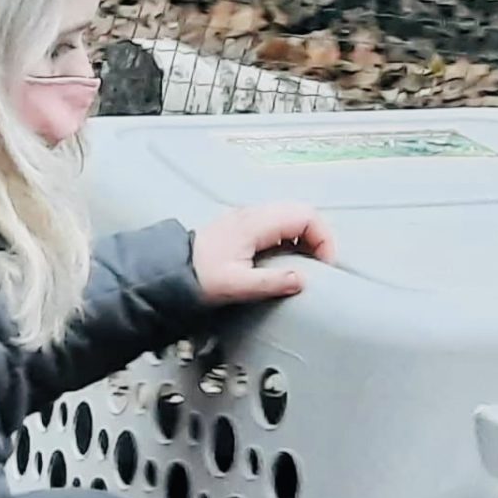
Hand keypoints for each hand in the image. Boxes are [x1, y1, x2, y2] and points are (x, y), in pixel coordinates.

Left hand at [191, 203, 338, 305]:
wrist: (172, 269)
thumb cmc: (201, 276)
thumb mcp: (237, 285)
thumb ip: (271, 282)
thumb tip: (301, 280)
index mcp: (256, 224)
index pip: (305, 216)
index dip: (323, 238)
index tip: (324, 264)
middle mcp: (255, 214)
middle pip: (302, 212)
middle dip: (319, 237)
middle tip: (321, 264)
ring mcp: (250, 218)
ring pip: (292, 216)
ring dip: (307, 237)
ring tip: (308, 262)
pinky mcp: (246, 226)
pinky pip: (280, 223)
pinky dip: (293, 237)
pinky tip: (289, 258)